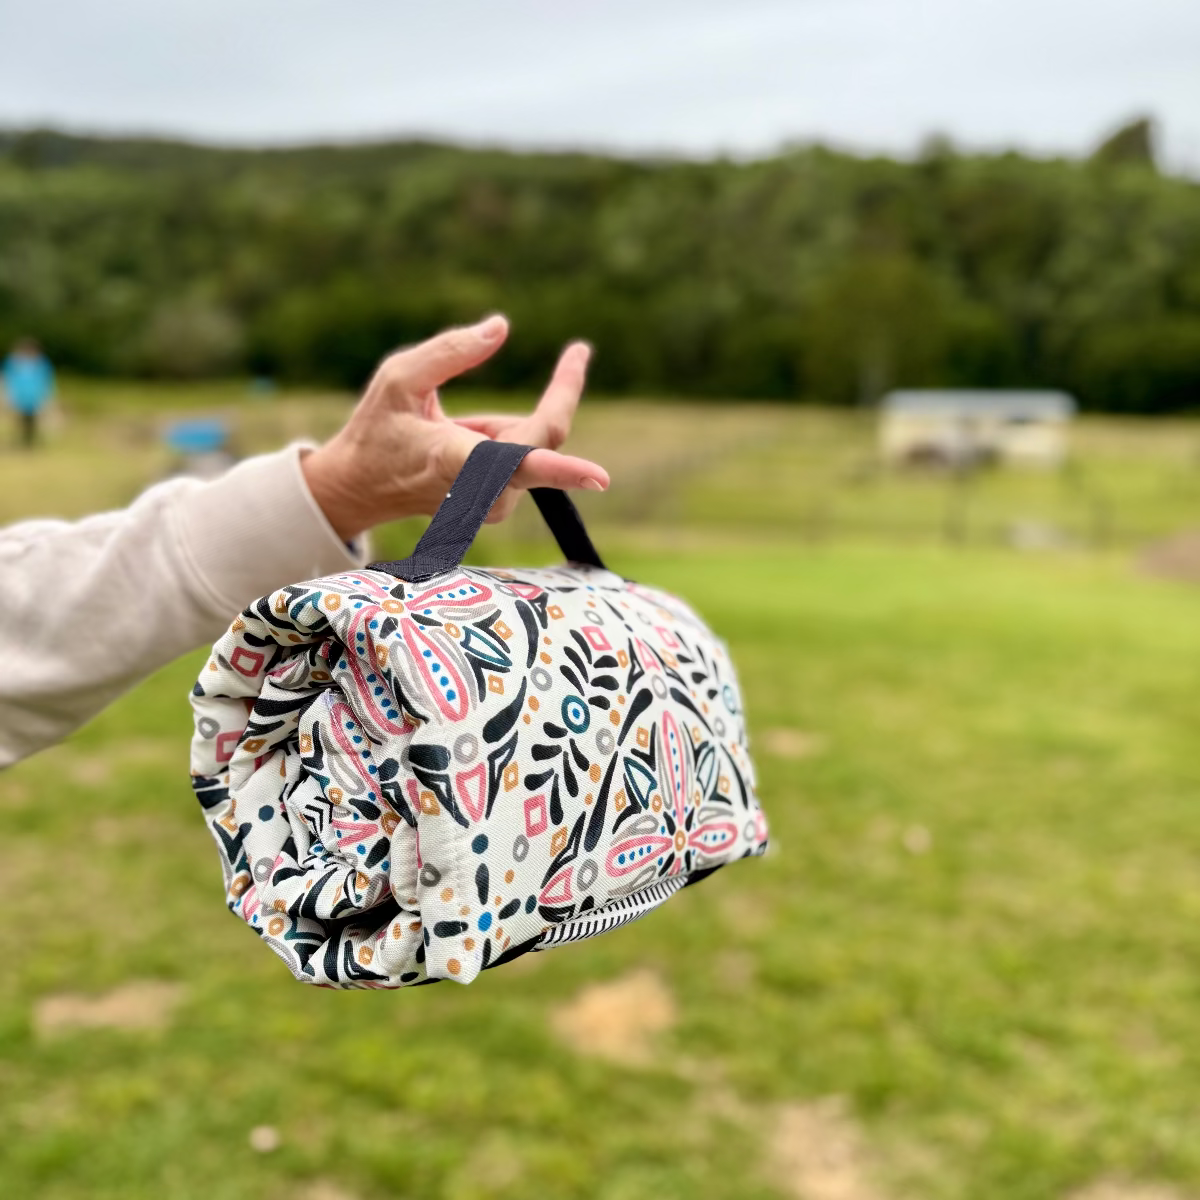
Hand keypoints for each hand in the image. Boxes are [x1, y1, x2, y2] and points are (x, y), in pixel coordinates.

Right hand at [301, 315, 607, 540]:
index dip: (563, 471)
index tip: (600, 478)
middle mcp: (481, 490)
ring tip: (448, 425)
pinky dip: (500, 437)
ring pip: (532, 443)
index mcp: (454, 460)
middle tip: (578, 351)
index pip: (513, 466)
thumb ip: (450, 351)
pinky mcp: (499, 504)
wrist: (361, 488)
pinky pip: (523, 454)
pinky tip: (457, 442)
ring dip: (502, 423)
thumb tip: (501, 327)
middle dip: (559, 392)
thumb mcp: (398, 377)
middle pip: (545, 436)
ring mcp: (492, 503)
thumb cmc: (378, 430)